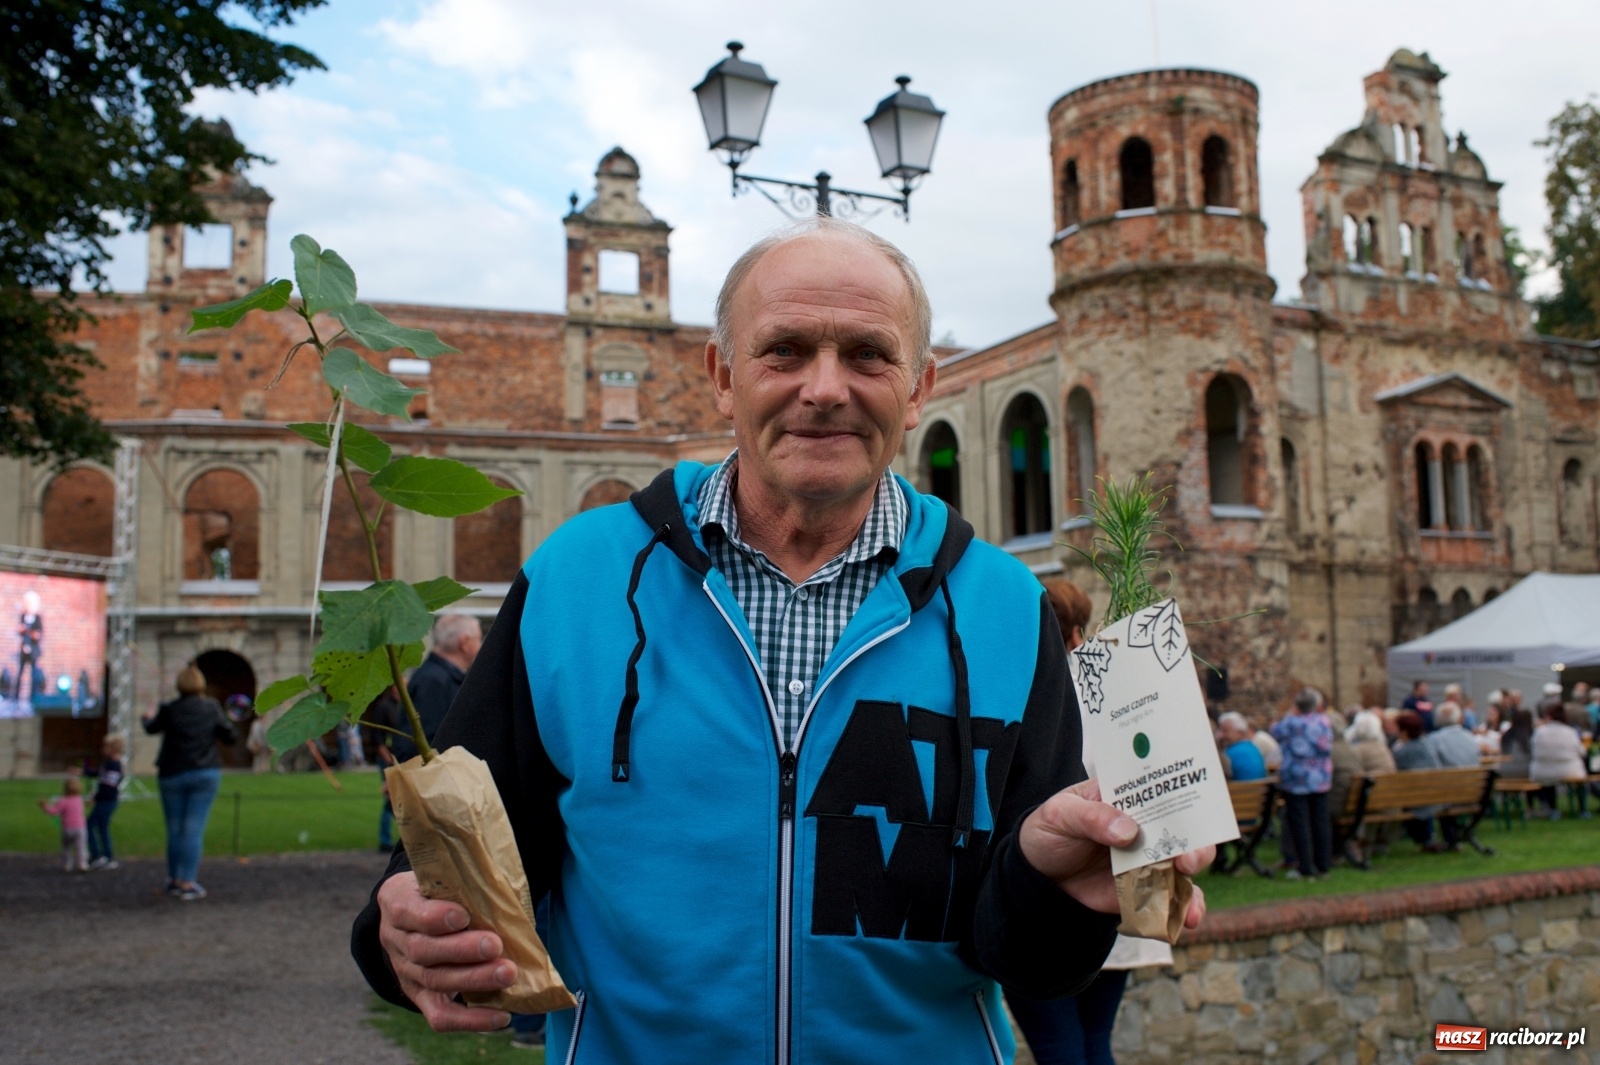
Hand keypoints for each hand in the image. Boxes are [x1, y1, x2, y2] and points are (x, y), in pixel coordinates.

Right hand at [376, 871, 514, 1031]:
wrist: (414, 915)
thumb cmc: (439, 890)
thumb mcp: (441, 876)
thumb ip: (463, 882)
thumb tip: (506, 894)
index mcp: (397, 901)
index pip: (407, 911)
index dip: (434, 917)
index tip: (463, 915)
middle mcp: (395, 939)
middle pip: (422, 950)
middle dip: (462, 950)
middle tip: (495, 945)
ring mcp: (405, 972)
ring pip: (434, 981)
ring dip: (474, 979)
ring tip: (507, 974)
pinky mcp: (420, 997)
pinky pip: (440, 1016)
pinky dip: (472, 1019)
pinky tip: (501, 1016)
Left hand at [1018, 778, 1212, 931]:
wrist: (1038, 877)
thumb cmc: (1049, 832)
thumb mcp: (1060, 814)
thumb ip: (1091, 817)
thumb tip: (1128, 830)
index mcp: (1126, 797)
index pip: (1160, 790)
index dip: (1179, 797)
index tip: (1189, 811)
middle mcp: (1145, 828)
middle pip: (1183, 832)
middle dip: (1195, 846)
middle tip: (1187, 861)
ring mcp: (1147, 860)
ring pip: (1183, 869)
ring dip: (1192, 883)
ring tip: (1190, 903)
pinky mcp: (1144, 890)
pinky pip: (1171, 899)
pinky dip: (1183, 910)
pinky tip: (1186, 919)